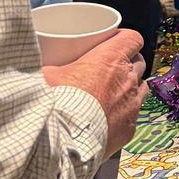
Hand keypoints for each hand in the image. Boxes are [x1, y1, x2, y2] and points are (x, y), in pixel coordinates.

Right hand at [52, 29, 145, 157]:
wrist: (65, 139)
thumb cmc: (58, 102)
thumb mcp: (47, 75)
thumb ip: (51, 67)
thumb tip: (37, 66)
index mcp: (110, 58)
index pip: (133, 38)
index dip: (126, 39)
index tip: (117, 41)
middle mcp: (127, 78)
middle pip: (139, 62)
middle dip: (129, 62)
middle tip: (111, 68)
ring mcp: (132, 103)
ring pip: (142, 87)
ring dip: (131, 86)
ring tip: (114, 92)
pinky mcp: (130, 127)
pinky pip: (134, 115)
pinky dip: (125, 113)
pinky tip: (110, 117)